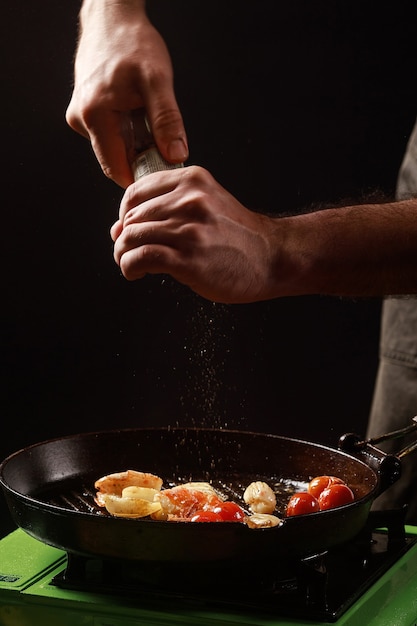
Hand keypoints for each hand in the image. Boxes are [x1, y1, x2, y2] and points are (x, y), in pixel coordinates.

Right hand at [66, 0, 187, 187]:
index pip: (116, 168)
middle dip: (141, 160)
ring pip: (114, 148)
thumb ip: (167, 121)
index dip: (140, 178)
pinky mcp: (85, 112)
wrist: (113, 19)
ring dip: (136, 145)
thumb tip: (175, 155)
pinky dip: (129, 132)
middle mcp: (81, 119)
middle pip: (115, 160)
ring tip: (150, 124)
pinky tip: (139, 115)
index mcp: (94, 115)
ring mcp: (80, 116)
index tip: (162, 179)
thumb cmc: (132, 43)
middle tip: (165, 150)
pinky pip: (110, 134)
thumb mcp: (158, 81)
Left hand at [111, 166, 282, 302]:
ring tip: (131, 265)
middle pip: (132, 217)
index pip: (135, 192)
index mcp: (192, 181)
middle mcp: (190, 200)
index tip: (127, 230)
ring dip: (123, 255)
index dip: (124, 214)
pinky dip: (129, 267)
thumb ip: (169, 208)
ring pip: (132, 237)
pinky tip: (136, 274)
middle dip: (123, 239)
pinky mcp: (189, 258)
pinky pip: (141, 258)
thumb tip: (120, 228)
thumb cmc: (238, 237)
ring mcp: (190, 229)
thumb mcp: (207, 204)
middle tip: (128, 254)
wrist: (272, 258)